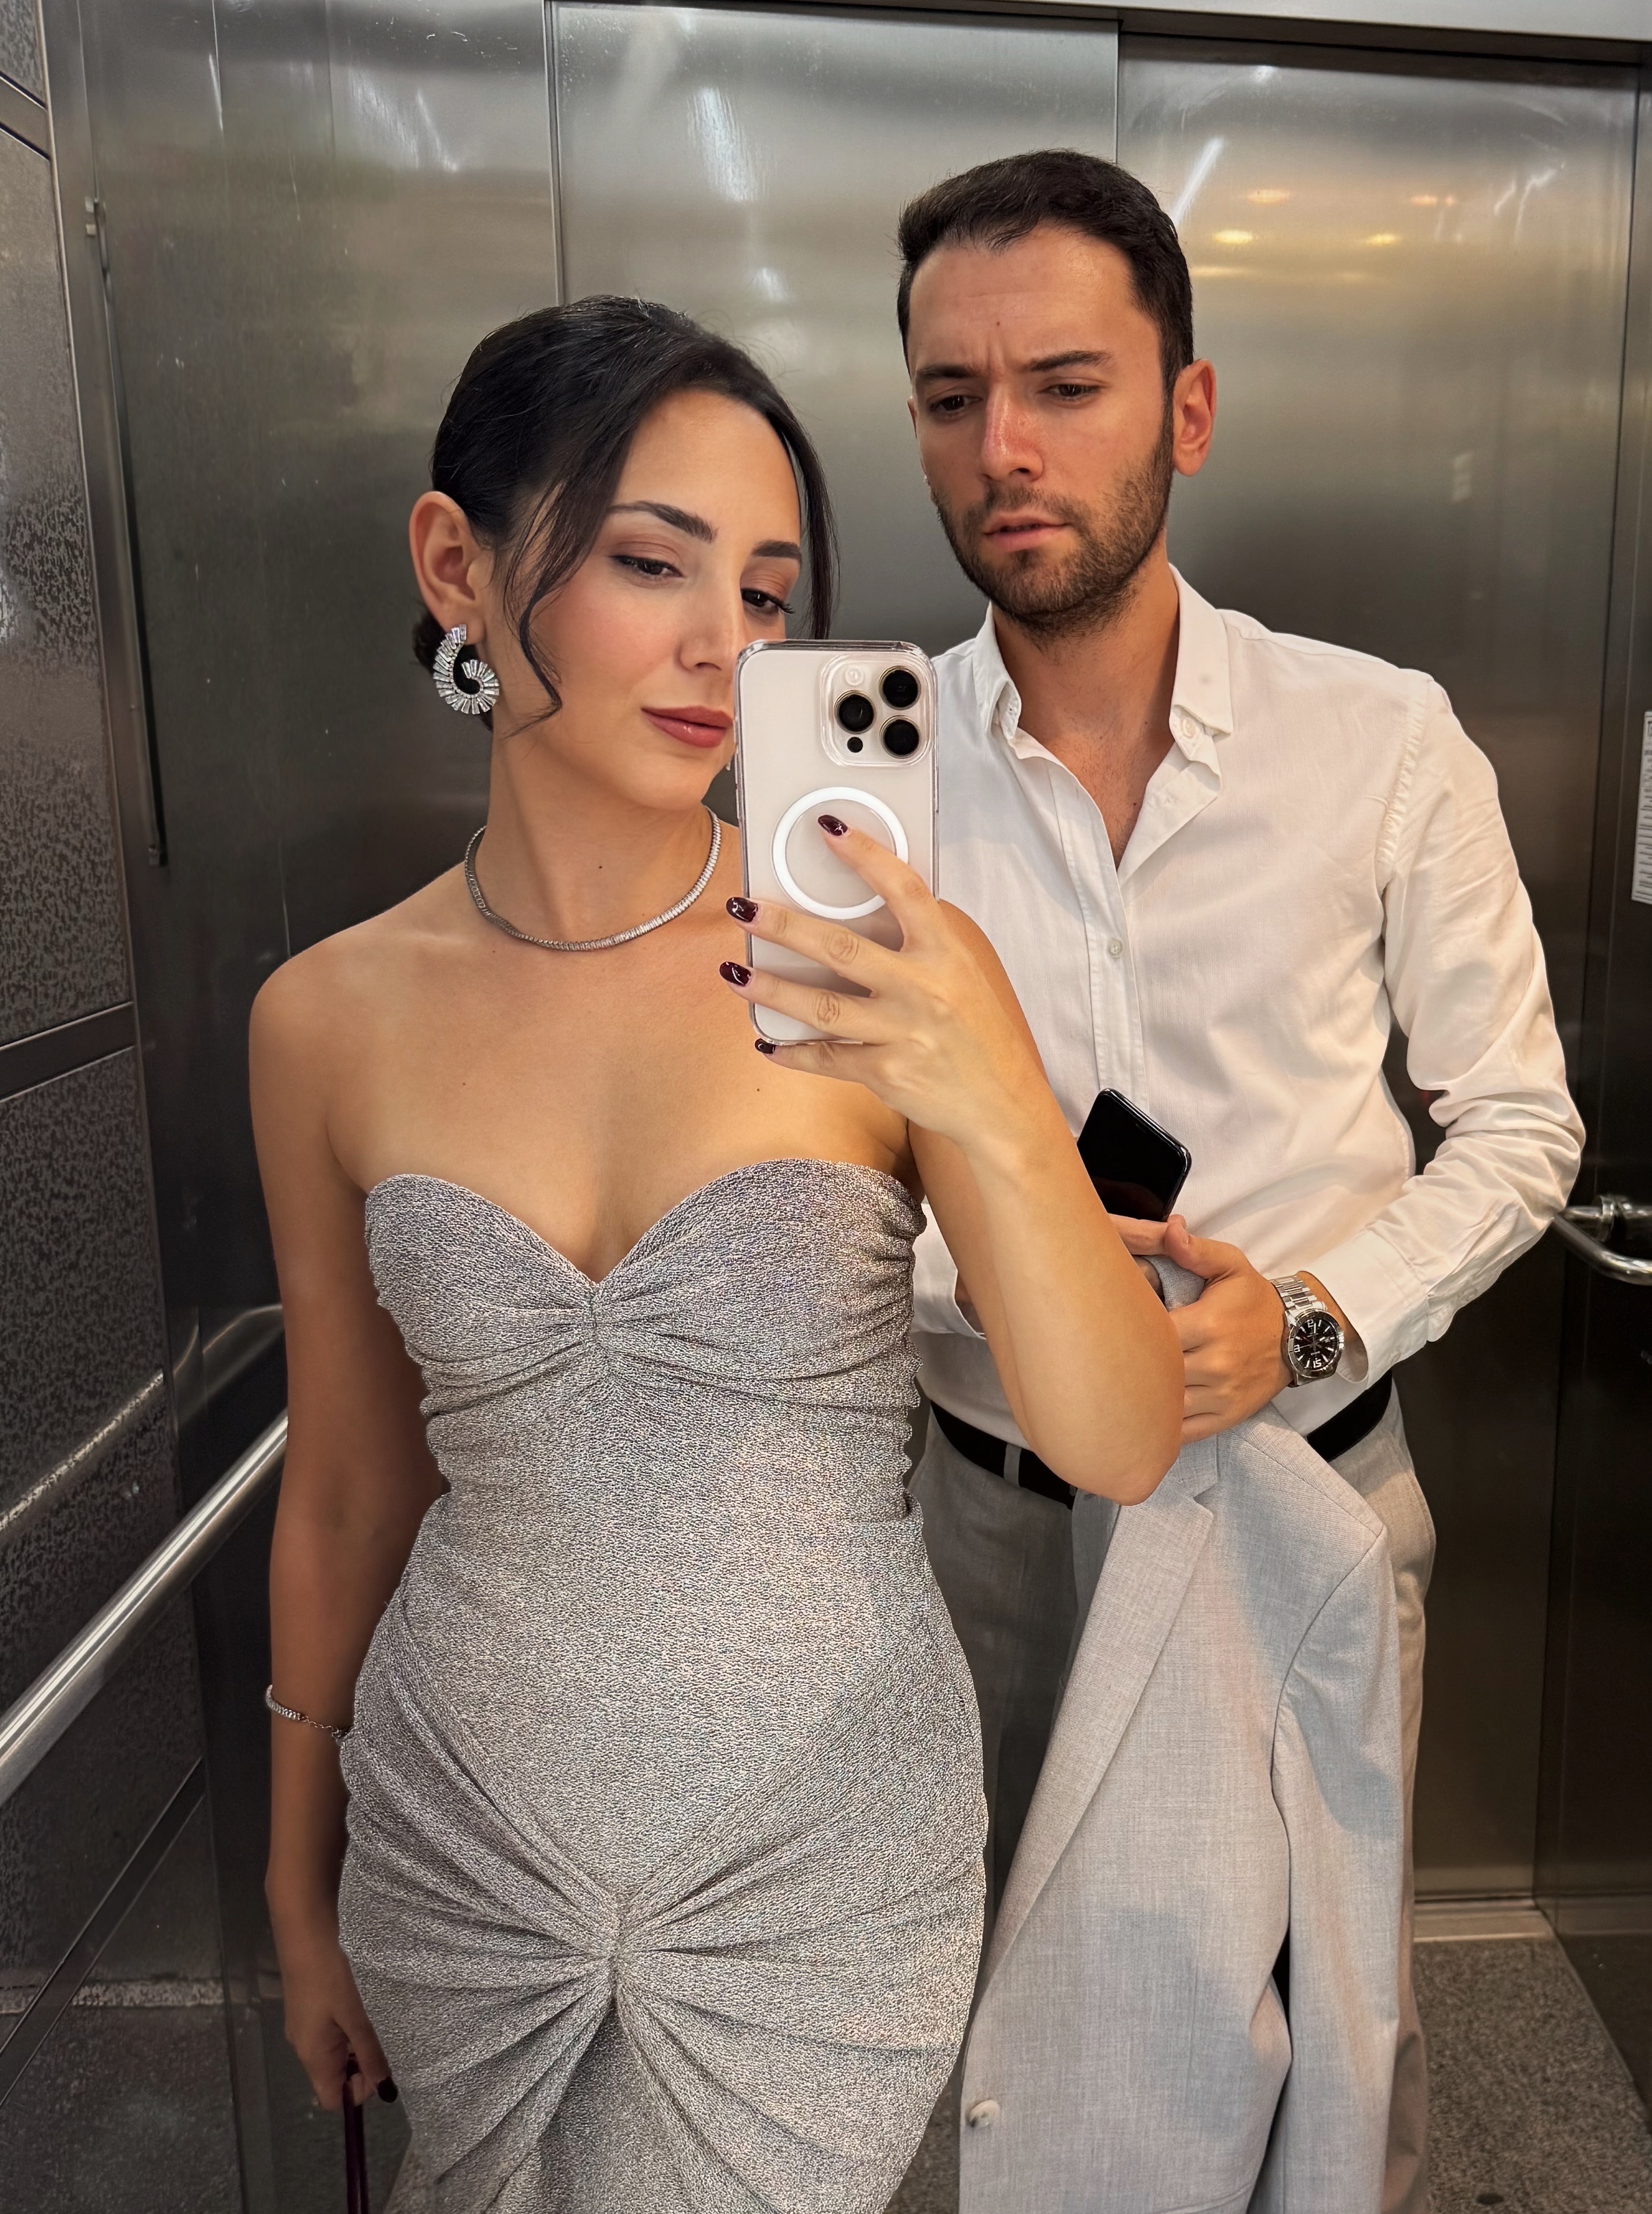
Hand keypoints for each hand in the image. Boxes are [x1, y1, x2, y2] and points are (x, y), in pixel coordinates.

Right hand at [269, 1899, 393, 2110]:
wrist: (304, 1935)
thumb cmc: (330, 1977)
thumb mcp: (355, 2017)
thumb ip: (369, 2053)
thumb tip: (384, 2089)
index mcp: (313, 2056)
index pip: (332, 2099)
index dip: (358, 2091)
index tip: (378, 2066)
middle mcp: (303, 2048)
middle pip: (333, 2077)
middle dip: (359, 2066)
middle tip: (376, 2037)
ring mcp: (302, 2028)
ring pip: (332, 2054)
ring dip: (354, 2044)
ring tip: (368, 2018)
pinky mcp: (305, 2010)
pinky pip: (327, 2034)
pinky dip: (345, 2029)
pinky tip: (356, 2006)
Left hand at [720, 818, 1047, 1161]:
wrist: (1003, 1104)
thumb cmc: (979, 1034)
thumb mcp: (961, 977)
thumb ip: (918, 948)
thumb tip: (858, 917)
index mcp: (946, 953)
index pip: (904, 890)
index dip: (866, 855)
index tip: (828, 827)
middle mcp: (924, 989)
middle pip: (841, 949)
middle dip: (785, 926)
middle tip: (743, 907)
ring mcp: (903, 1033)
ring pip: (822, 1008)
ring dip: (771, 989)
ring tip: (734, 973)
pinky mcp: (887, 1074)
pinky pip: (827, 1058)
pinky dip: (792, 1052)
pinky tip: (767, 1043)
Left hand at [1111, 1214, 1337, 1443]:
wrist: (1299, 1336)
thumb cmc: (1254, 1300)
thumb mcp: (1231, 1265)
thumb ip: (1196, 1250)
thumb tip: (1170, 1228)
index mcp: (1208, 1325)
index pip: (1153, 1334)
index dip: (1128, 1333)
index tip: (1110, 1327)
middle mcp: (1215, 1364)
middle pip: (1154, 1372)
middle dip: (1127, 1366)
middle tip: (1098, 1360)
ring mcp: (1221, 1396)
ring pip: (1165, 1408)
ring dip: (1139, 1400)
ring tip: (1113, 1389)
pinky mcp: (1225, 1418)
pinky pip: (1183, 1432)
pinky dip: (1160, 1429)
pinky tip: (1139, 1418)